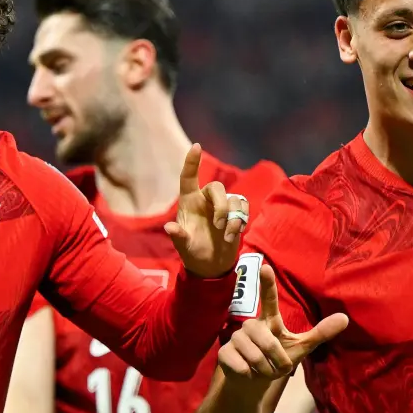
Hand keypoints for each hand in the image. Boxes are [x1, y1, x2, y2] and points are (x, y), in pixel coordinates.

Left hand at [164, 144, 248, 277]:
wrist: (210, 266)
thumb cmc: (193, 252)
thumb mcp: (183, 247)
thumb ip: (178, 237)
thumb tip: (169, 228)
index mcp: (188, 202)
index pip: (188, 178)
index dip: (191, 162)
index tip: (196, 146)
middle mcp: (205, 200)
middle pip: (217, 187)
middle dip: (221, 205)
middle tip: (218, 224)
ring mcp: (222, 206)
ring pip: (233, 199)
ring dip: (232, 218)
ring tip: (226, 236)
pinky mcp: (235, 214)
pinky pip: (243, 208)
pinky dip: (240, 221)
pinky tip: (233, 234)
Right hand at [218, 264, 348, 380]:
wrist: (253, 382)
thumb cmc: (277, 359)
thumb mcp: (301, 347)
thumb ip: (320, 333)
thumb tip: (346, 318)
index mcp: (269, 320)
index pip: (269, 298)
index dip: (267, 283)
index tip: (266, 266)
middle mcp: (251, 325)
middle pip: (266, 341)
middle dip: (276, 360)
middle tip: (278, 367)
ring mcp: (235, 338)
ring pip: (254, 355)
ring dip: (264, 369)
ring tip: (262, 370)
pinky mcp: (224, 353)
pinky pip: (241, 365)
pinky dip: (248, 374)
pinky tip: (246, 372)